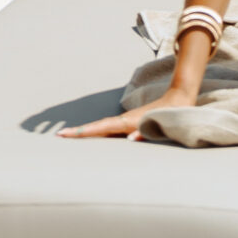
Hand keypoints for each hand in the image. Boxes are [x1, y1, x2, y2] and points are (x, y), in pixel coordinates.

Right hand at [61, 90, 188, 140]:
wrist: (179, 98)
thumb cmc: (171, 114)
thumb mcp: (161, 124)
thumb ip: (146, 133)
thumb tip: (130, 139)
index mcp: (128, 122)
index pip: (101, 128)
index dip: (83, 132)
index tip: (64, 134)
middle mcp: (124, 121)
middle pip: (97, 128)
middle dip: (78, 133)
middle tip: (58, 137)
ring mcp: (126, 121)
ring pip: (102, 128)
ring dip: (86, 133)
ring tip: (68, 138)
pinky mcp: (131, 123)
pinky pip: (110, 130)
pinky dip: (98, 133)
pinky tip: (93, 139)